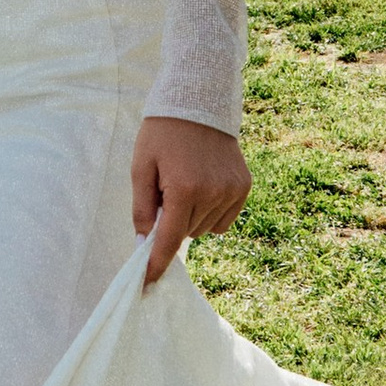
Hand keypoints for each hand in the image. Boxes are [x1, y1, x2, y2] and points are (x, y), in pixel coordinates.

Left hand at [133, 116, 250, 284]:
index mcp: (184, 189)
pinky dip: (210, 214)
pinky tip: (203, 188)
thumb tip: (144, 243)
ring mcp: (232, 191)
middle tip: (165, 192)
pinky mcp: (244, 187)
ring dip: (191, 219)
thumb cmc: (162, 133)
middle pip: (185, 234)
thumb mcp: (141, 167)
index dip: (156, 265)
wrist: (199, 101)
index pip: (168, 240)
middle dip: (171, 223)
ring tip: (184, 184)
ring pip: (204, 230)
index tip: (147, 284)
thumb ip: (142, 208)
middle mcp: (213, 193)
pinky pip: (223, 221)